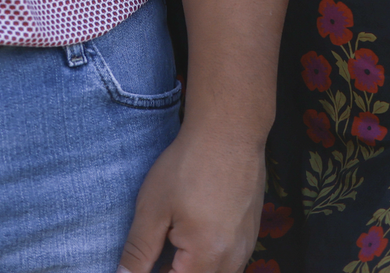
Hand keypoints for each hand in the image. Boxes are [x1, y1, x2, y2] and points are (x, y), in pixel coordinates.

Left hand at [118, 122, 266, 272]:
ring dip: (190, 268)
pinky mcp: (250, 236)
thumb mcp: (153, 209)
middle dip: (172, 272)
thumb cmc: (189, 165)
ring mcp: (246, 249)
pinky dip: (207, 261)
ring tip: (169, 247)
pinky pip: (228, 264)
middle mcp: (232, 261)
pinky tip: (191, 239)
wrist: (229, 131)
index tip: (139, 266)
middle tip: (153, 255)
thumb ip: (138, 252)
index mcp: (206, 258)